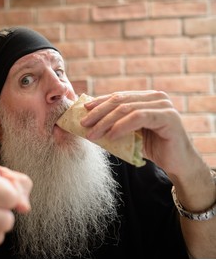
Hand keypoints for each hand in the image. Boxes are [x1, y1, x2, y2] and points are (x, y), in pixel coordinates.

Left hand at [80, 90, 197, 176]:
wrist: (176, 163)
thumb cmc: (151, 147)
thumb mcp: (128, 133)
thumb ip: (114, 124)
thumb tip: (88, 122)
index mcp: (146, 97)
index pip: (118, 96)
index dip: (99, 102)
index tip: (83, 110)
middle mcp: (156, 97)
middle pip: (120, 100)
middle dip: (99, 112)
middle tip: (83, 124)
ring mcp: (163, 105)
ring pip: (127, 108)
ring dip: (106, 122)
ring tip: (93, 134)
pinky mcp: (168, 116)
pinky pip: (139, 117)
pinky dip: (121, 126)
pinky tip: (110, 135)